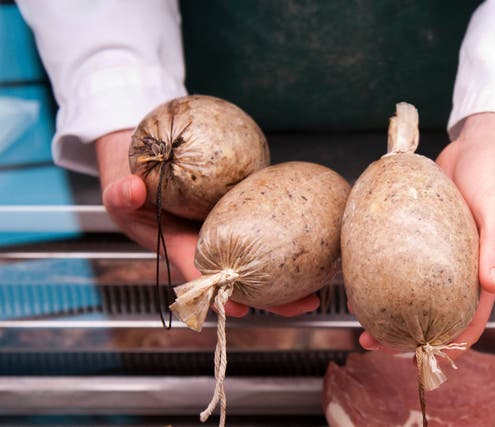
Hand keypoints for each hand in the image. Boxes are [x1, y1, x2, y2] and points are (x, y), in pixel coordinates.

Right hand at [95, 129, 318, 317]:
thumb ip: (121, 193)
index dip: (220, 295)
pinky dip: (290, 241)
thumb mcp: (121, 189)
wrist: (153, 163)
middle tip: (305, 303)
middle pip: (245, 279)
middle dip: (273, 297)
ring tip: (323, 285)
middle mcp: (213, 246)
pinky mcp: (247, 214)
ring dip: (290, 276)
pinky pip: (270, 231)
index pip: (204, 277)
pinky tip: (317, 245)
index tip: (238, 308)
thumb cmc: (136, 184)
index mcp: (183, 248)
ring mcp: (233, 231)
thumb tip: (132, 189)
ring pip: (263, 261)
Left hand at [359, 112, 494, 356]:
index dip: (447, 344)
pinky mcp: (418, 237)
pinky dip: (382, 273)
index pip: (468, 320)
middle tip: (371, 339)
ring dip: (387, 307)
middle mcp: (457, 269)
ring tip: (358, 314)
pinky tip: (360, 276)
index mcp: (481, 271)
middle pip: (431, 313)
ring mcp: (436, 254)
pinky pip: (399, 261)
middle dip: (402, 333)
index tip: (419, 356)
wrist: (478, 146)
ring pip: (411, 291)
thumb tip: (493, 286)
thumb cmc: (494, 177)